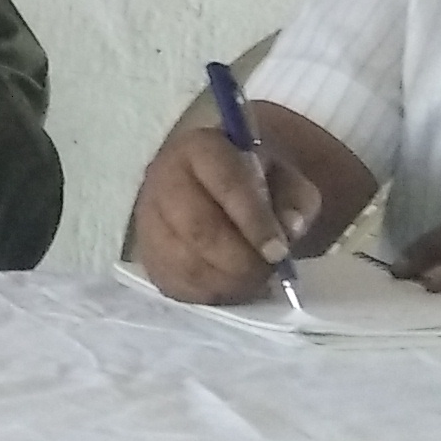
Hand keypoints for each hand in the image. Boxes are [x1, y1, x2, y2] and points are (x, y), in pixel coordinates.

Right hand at [127, 118, 328, 304]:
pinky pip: (175, 284)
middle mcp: (163, 177)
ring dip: (227, 281)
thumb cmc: (251, 181)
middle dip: (240, 259)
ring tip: (253, 280)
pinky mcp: (145, 253)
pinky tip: (231, 286)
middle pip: (198, 228)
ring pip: (185, 262)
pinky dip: (209, 293)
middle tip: (267, 272)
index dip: (255, 221)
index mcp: (200, 148)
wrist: (212, 187)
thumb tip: (289, 227)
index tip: (279, 252)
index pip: (226, 183)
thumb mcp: (284, 178)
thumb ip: (295, 199)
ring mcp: (148, 217)